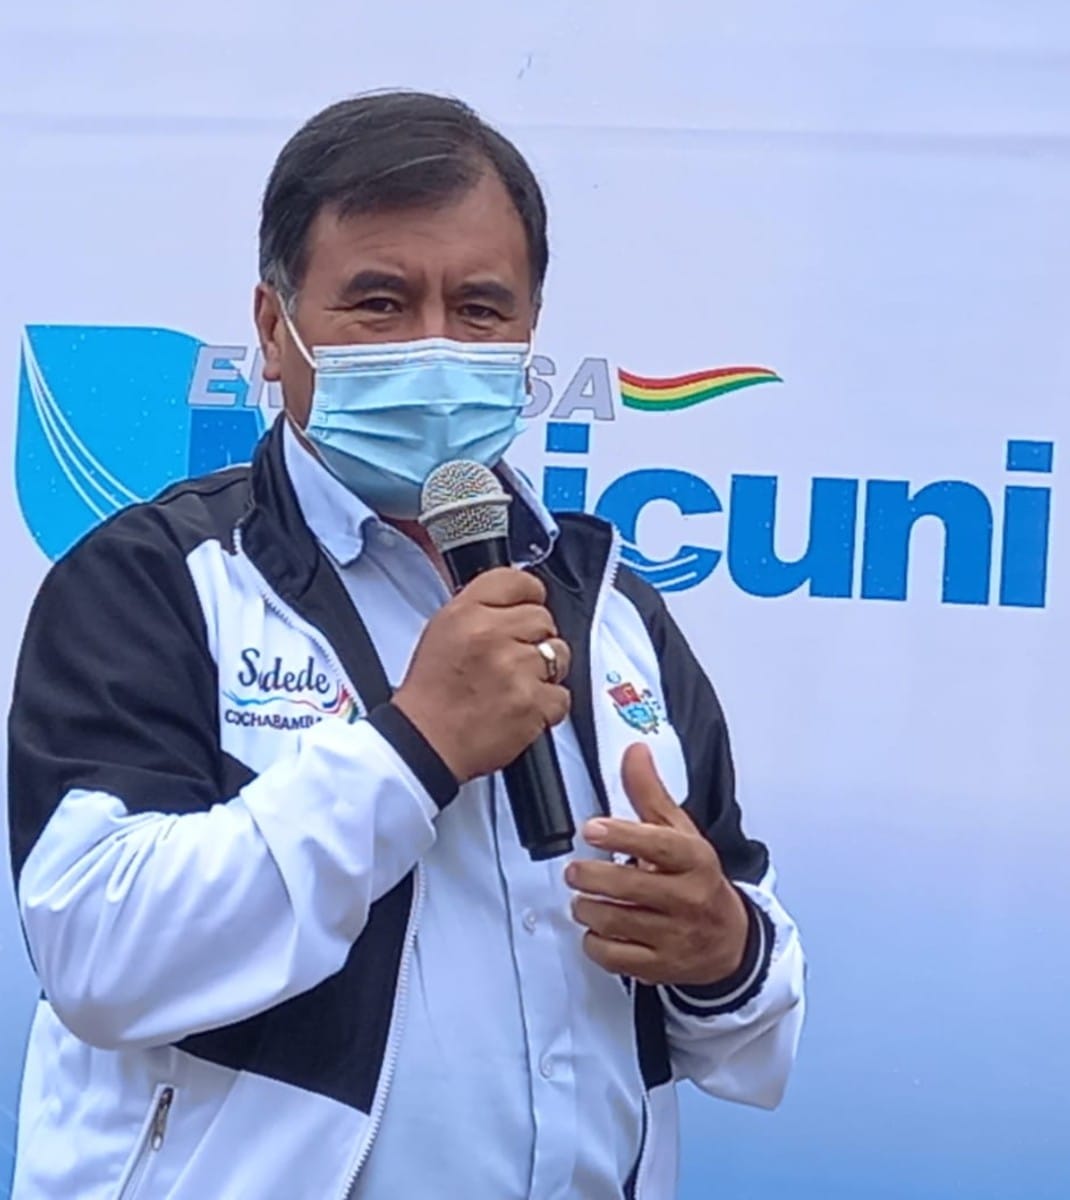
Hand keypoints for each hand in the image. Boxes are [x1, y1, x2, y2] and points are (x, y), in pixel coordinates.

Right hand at [393, 568, 570, 782]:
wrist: (426, 744)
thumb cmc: (431, 695)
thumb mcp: (443, 633)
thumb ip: (481, 610)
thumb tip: (517, 600)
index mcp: (466, 613)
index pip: (517, 581)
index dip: (530, 594)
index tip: (531, 605)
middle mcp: (491, 635)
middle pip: (543, 618)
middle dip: (535, 638)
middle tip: (514, 658)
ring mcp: (515, 668)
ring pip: (558, 654)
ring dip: (545, 671)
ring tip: (517, 685)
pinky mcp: (533, 702)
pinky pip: (561, 695)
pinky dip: (547, 706)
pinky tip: (522, 708)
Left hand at [565, 743, 748, 986]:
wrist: (730, 940)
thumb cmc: (697, 879)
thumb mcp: (680, 832)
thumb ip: (651, 793)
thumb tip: (634, 751)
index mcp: (695, 859)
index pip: (659, 845)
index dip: (622, 835)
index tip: (592, 827)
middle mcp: (688, 897)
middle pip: (630, 885)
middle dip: (592, 876)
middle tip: (575, 870)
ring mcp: (675, 936)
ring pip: (616, 920)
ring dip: (588, 908)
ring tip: (582, 897)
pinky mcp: (660, 966)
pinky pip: (614, 956)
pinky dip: (595, 942)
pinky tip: (595, 929)